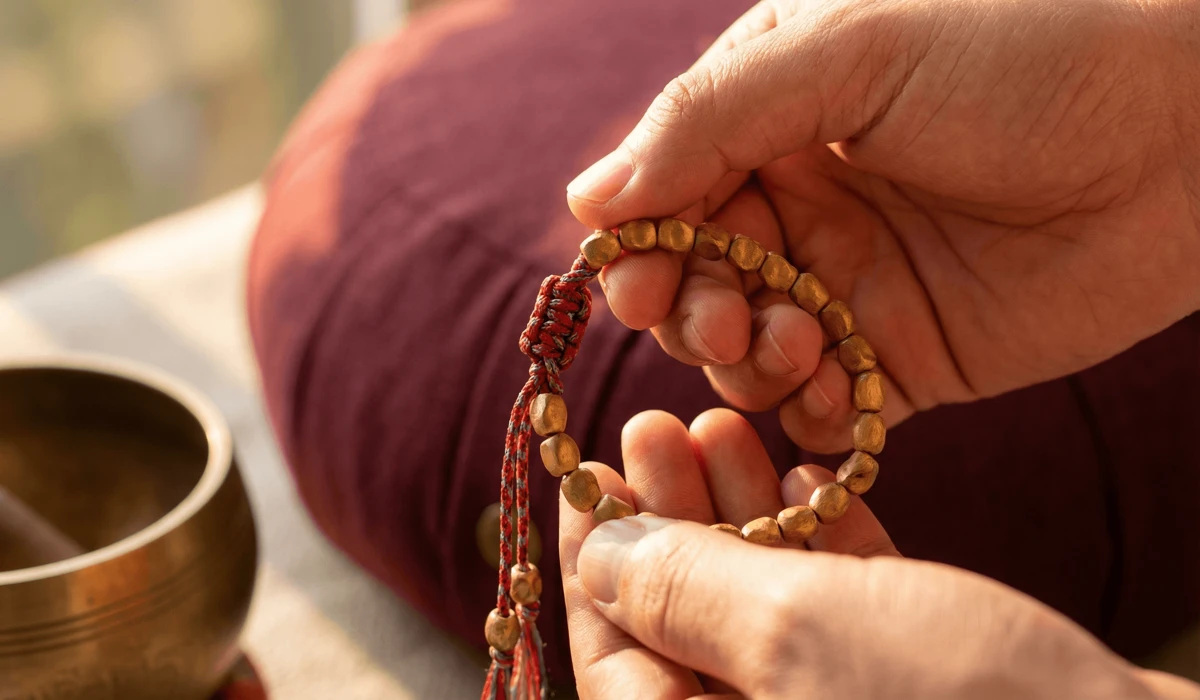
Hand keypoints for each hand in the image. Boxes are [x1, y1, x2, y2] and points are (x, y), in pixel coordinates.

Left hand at [558, 409, 1199, 698]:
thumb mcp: (795, 633)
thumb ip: (685, 591)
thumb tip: (606, 555)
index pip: (613, 665)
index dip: (593, 563)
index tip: (586, 474)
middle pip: (685, 627)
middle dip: (669, 519)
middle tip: (654, 425)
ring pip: (761, 611)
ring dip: (741, 516)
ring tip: (723, 424)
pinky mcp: (907, 694)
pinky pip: (839, 619)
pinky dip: (821, 549)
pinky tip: (809, 473)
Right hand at [565, 0, 1199, 452]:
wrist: (1192, 115)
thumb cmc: (1024, 44)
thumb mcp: (847, 51)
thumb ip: (708, 121)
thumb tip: (586, 199)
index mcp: (772, 118)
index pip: (664, 194)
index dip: (638, 246)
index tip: (632, 281)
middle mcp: (800, 203)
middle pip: (693, 283)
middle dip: (689, 311)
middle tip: (724, 318)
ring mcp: (853, 284)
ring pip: (747, 352)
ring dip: (747, 362)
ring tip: (797, 341)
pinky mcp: (908, 355)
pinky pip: (824, 406)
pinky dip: (807, 416)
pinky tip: (829, 396)